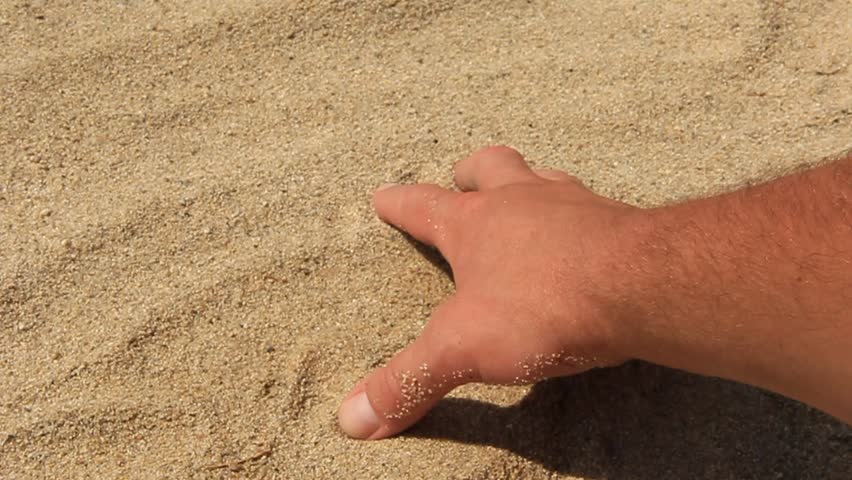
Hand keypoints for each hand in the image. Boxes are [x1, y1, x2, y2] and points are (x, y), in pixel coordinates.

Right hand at [338, 146, 644, 438]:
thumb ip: (409, 381)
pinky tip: (585, 234)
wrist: (640, 286)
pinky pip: (593, 206)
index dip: (398, 203)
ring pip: (543, 177)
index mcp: (474, 223)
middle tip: (464, 178)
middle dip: (471, 172)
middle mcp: (521, 201)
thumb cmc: (542, 304)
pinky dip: (580, 215)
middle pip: (490, 168)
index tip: (383, 196)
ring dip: (530, 184)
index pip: (423, 206)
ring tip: (528, 198)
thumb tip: (351, 420)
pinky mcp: (618, 223)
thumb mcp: (461, 349)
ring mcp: (573, 206)